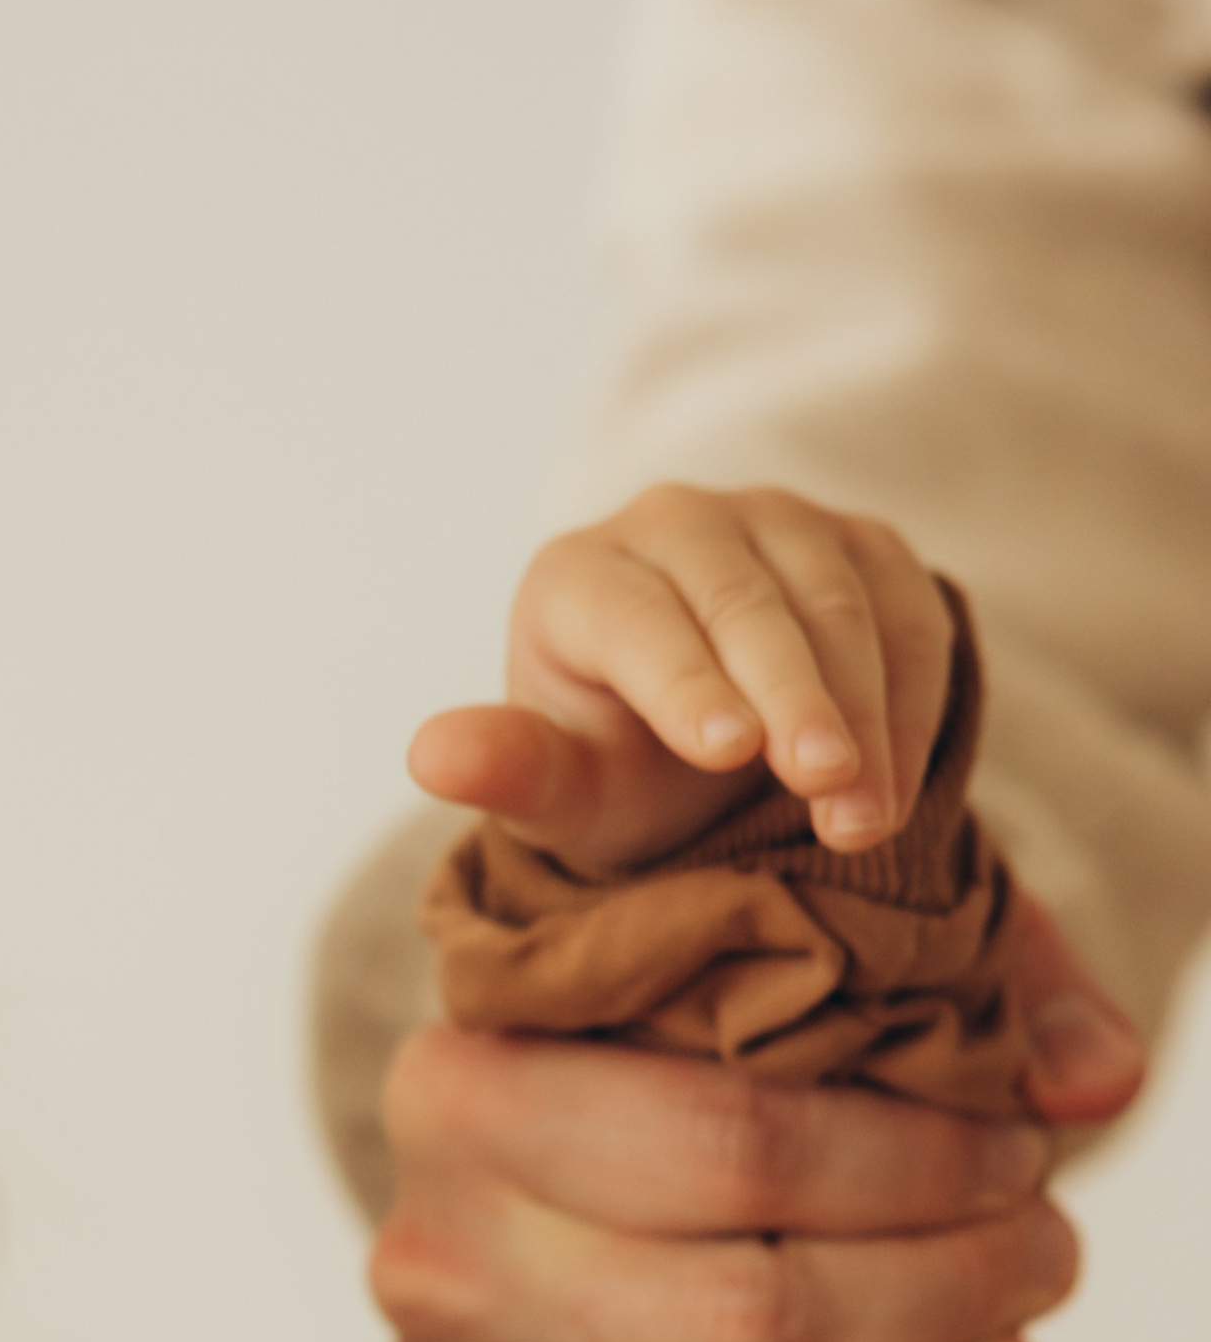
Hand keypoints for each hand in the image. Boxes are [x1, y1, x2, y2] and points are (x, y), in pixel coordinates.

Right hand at [387, 482, 1138, 1341]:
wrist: (552, 1178)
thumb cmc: (686, 1066)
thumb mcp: (797, 965)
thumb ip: (971, 975)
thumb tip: (1098, 1076)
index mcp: (470, 1085)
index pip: (728, 1144)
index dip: (917, 1169)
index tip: (1023, 1159)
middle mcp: (434, 1257)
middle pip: (728, 1323)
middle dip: (936, 1303)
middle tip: (1045, 1266)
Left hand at [411, 480, 955, 869]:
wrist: (699, 749)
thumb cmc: (613, 771)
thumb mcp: (558, 792)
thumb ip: (508, 770)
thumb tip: (429, 755)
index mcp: (578, 574)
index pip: (637, 620)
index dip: (684, 683)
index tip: (727, 752)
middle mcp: (674, 523)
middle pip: (745, 602)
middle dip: (794, 700)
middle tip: (823, 789)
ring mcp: (778, 521)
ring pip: (838, 603)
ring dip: (864, 714)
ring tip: (863, 819)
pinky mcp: (863, 546)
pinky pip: (909, 610)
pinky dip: (912, 700)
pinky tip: (896, 786)